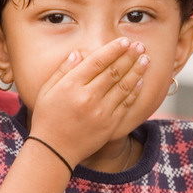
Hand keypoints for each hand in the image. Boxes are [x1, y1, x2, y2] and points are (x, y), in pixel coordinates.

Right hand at [28, 37, 148, 167]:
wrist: (54, 151)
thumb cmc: (47, 118)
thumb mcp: (46, 91)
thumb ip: (62, 70)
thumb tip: (78, 53)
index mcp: (71, 86)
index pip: (97, 62)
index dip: (113, 50)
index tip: (124, 41)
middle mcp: (88, 97)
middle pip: (114, 71)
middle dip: (129, 56)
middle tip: (139, 45)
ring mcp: (101, 112)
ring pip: (124, 86)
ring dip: (137, 71)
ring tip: (146, 59)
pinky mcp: (110, 125)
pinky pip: (126, 104)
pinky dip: (134, 91)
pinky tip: (140, 80)